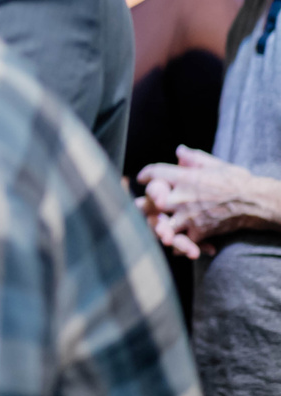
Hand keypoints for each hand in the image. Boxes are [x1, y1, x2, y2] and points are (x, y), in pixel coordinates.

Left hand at [136, 146, 262, 258]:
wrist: (256, 202)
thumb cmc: (237, 181)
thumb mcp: (215, 164)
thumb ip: (194, 158)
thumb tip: (178, 151)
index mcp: (184, 177)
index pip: (155, 173)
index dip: (146, 175)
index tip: (142, 178)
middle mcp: (182, 197)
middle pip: (152, 202)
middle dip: (145, 203)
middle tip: (140, 205)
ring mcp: (190, 216)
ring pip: (163, 225)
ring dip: (158, 226)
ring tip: (155, 226)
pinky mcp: (200, 231)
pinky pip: (183, 241)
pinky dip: (179, 244)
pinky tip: (176, 243)